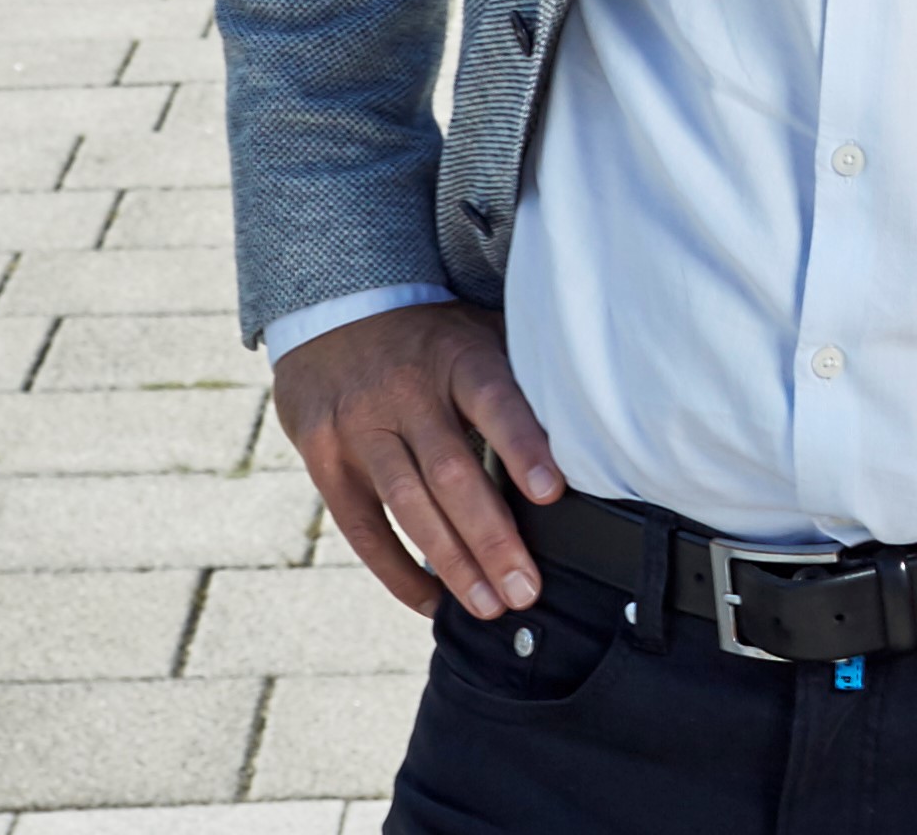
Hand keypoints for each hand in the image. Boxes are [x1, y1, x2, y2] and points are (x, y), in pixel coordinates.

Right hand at [270, 302, 561, 620]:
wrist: (329, 312)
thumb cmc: (429, 341)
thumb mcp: (475, 335)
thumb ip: (520, 379)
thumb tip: (592, 431)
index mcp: (457, 356)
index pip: (494, 400)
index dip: (523, 446)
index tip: (552, 493)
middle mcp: (405, 391)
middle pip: (451, 470)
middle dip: (491, 536)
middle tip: (525, 589)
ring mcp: (359, 425)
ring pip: (408, 503)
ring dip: (450, 562)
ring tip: (488, 605)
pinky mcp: (324, 457)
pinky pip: (361, 526)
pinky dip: (396, 570)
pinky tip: (431, 601)